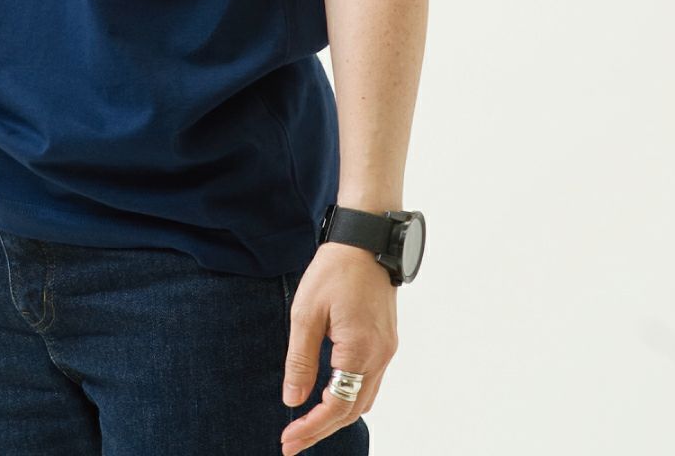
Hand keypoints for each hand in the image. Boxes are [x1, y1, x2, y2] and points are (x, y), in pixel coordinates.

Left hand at [280, 241, 397, 454]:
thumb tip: (293, 399)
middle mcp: (380, 356)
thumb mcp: (306, 313)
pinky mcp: (386, 341)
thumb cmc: (335, 270)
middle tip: (292, 441)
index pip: (336, 406)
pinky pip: (369, 381)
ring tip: (307, 423)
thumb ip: (300, 360)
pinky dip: (349, 395)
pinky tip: (329, 394)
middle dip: (322, 428)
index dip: (310, 428)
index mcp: (360, 352)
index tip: (287, 441)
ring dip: (337, 415)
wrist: (366, 240)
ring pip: (364, 399)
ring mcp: (387, 350)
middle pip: (353, 410)